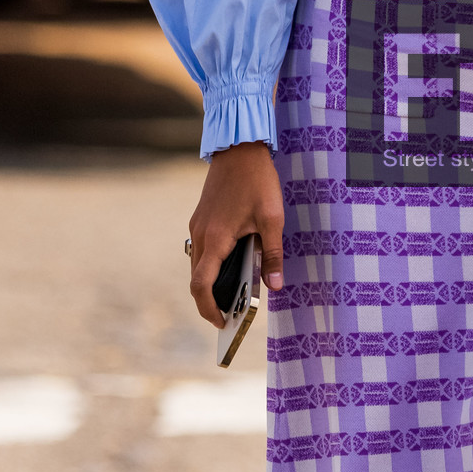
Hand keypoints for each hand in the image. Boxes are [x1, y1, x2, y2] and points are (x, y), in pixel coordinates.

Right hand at [187, 143, 284, 326]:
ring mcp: (197, 226)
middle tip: (233, 315)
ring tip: (236, 294)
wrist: (238, 148)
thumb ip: (272, 254)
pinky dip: (212, 265)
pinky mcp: (201, 219)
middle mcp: (200, 235)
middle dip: (211, 300)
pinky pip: (202, 250)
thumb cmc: (257, 181)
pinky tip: (234, 266)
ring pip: (198, 264)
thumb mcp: (272, 219)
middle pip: (197, 279)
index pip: (201, 285)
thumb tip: (275, 286)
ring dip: (211, 282)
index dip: (209, 309)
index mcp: (215, 239)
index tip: (222, 323)